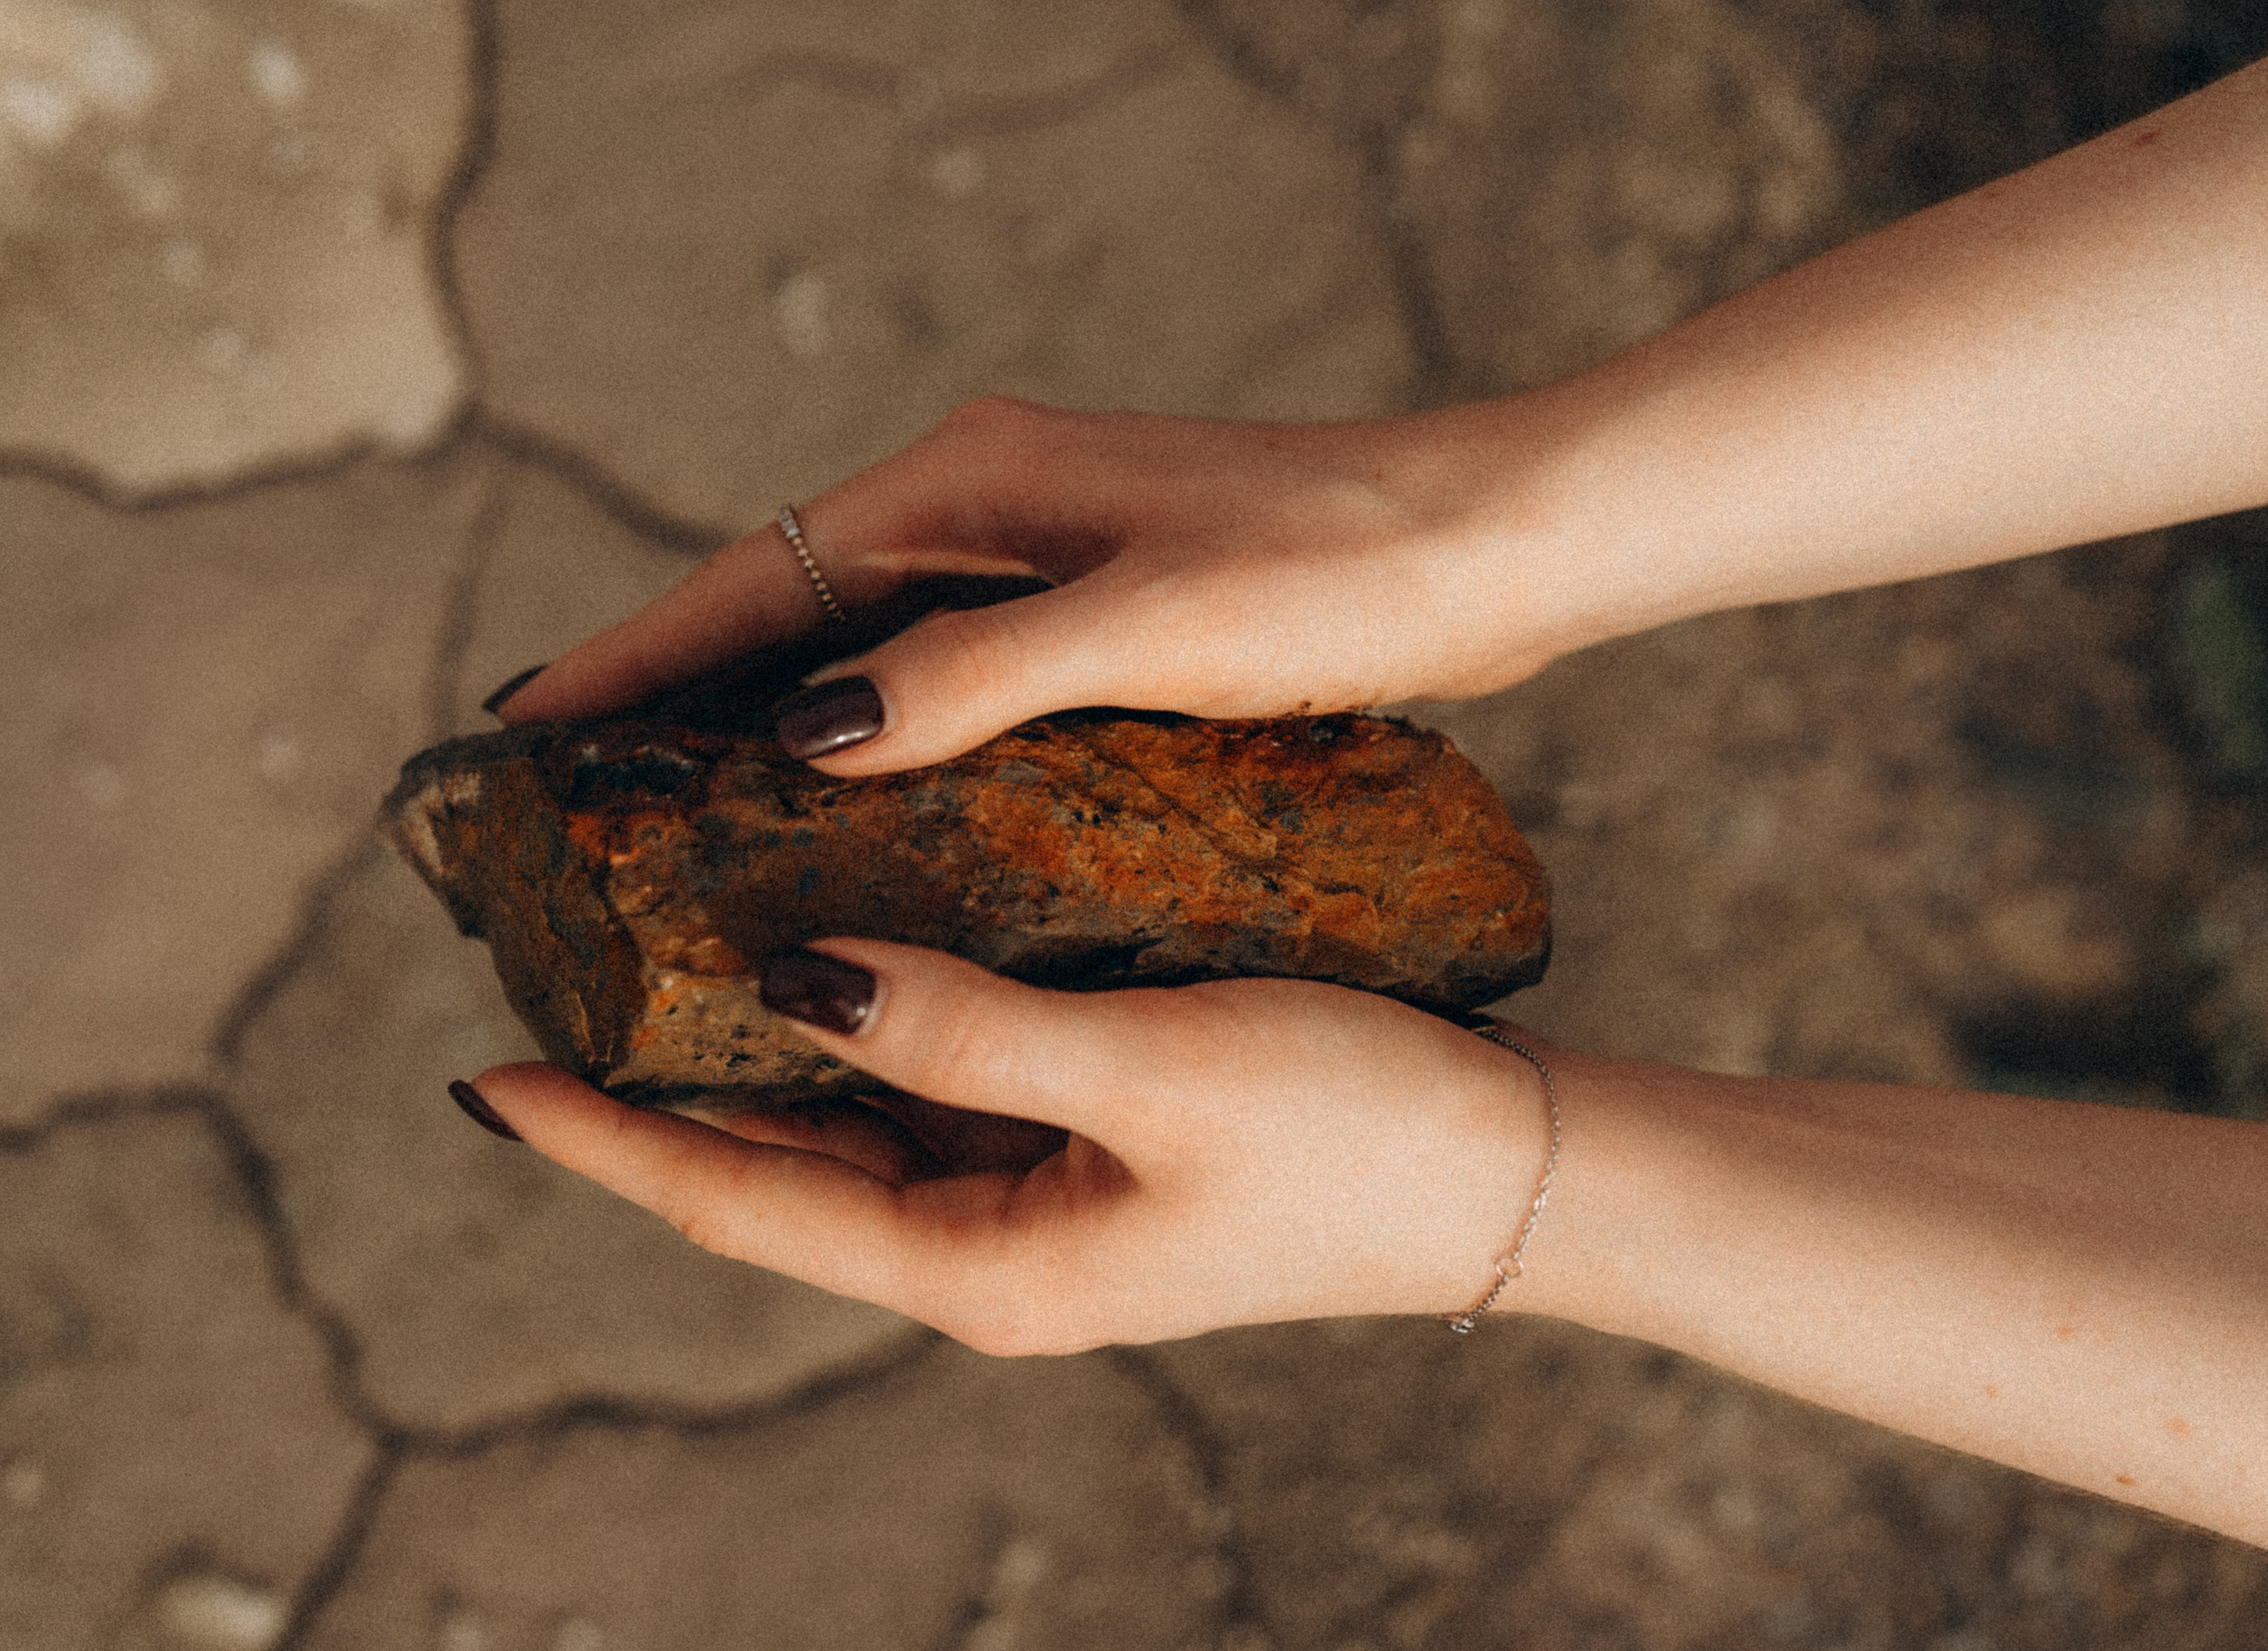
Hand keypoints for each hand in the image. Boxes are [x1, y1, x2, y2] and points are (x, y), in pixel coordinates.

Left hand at [459, 940, 1554, 1354]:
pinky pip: (941, 1080)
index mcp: (983, 1263)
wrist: (1517, 1178)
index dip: (601, 1139)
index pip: (737, 1207)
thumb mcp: (1152, 1069)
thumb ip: (964, 1028)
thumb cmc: (1356, 1135)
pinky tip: (846, 935)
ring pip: (854, 1120)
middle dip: (654, 1086)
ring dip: (757, 1042)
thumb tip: (793, 980)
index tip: (482, 1075)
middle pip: (775, 1169)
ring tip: (662, 945)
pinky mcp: (1094, 1138)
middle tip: (551, 980)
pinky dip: (874, 1013)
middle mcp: (991, 1244)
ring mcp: (1042, 1193)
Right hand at [493, 398, 1579, 772]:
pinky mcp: (1099, 611)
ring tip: (681, 820)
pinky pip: (943, 675)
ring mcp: (1044, 558)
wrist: (1485, 548)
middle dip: (677, 691)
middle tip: (576, 797)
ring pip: (862, 644)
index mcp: (973, 482)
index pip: (759, 576)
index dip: (635, 654)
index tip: (525, 725)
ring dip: (771, 717)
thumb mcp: (1145, 628)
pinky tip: (858, 809)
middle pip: (789, 605)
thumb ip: (971, 677)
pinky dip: (879, 734)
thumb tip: (800, 733)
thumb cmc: (1333, 571)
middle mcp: (990, 506)